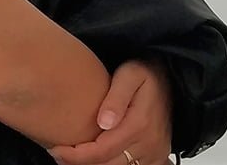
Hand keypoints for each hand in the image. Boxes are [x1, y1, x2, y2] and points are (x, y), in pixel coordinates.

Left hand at [49, 59, 172, 164]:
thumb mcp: (130, 74)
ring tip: (76, 156)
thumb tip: (103, 123)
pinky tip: (99, 158)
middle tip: (59, 153)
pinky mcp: (157, 155)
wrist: (170, 75)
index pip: (100, 152)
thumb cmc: (146, 70)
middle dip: (80, 163)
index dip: (75, 156)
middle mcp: (149, 143)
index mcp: (139, 125)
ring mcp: (155, 152)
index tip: (56, 149)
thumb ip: (116, 97)